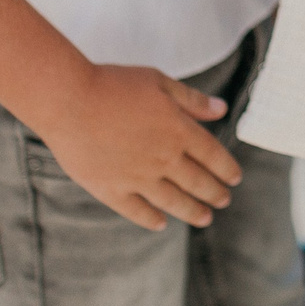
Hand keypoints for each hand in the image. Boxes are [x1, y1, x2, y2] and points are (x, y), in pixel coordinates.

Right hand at [30, 63, 242, 230]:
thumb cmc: (114, 85)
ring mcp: (137, 177)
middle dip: (214, 193)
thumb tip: (222, 109)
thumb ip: (192, 100)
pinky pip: (136, 210)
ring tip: (205, 218)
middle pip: (197, 181)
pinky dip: (151, 218)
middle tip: (224, 201)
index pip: (212, 155)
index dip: (227, 169)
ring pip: (172, 201)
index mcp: (179, 130)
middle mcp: (163, 158)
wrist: (69, 101)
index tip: (235, 179)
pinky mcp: (110, 189)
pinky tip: (161, 223)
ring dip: (191, 211)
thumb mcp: (159, 82)